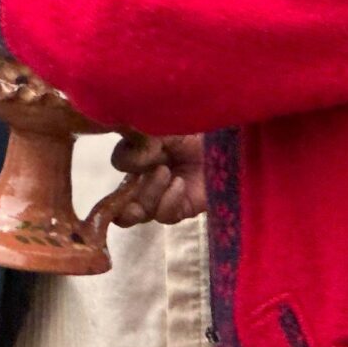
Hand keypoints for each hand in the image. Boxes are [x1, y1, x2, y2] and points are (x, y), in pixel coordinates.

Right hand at [92, 134, 207, 230]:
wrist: (229, 147)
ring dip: (148, 193)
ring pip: (137, 213)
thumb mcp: (168, 130)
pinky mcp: (180, 210)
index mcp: (143, 155)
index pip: (121, 162)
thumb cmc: (199, 134)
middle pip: (118, 202)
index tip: (145, 148)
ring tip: (166, 173)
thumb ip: (144, 141)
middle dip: (121, 199)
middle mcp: (146, 180)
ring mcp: (161, 198)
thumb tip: (131, 161)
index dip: (127, 160)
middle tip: (136, 183)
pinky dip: (167, 201)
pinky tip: (179, 184)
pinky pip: (163, 216)